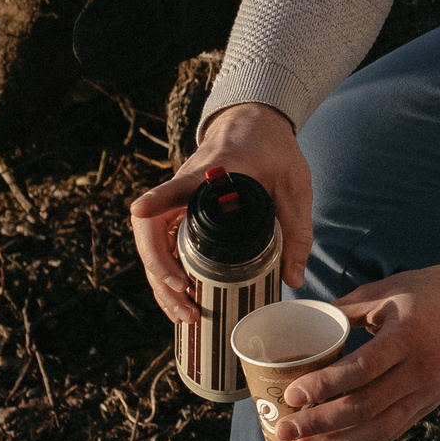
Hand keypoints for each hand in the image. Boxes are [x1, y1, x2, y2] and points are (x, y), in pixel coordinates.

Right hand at [130, 102, 310, 323]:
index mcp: (213, 172)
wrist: (253, 125)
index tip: (143, 209)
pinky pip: (164, 246)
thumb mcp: (294, 186)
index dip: (159, 198)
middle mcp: (185, 187)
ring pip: (153, 244)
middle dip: (161, 270)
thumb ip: (297, 229)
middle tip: (184, 302)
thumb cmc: (273, 151)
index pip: (179, 184)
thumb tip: (294, 278)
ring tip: (185, 315)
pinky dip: (168, 274)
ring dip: (162, 281)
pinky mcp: (181, 213)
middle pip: (152, 229)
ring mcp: (178, 201)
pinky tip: (182, 300)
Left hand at [266, 262, 439, 440]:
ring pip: (378, 428)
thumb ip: (344, 310)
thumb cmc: (429, 292)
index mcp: (406, 337)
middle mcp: (419, 371)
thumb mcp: (385, 291)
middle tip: (284, 430)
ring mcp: (427, 392)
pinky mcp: (430, 404)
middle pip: (364, 406)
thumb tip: (303, 322)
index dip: (324, 386)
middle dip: (319, 423)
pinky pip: (393, 430)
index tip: (292, 395)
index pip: (361, 370)